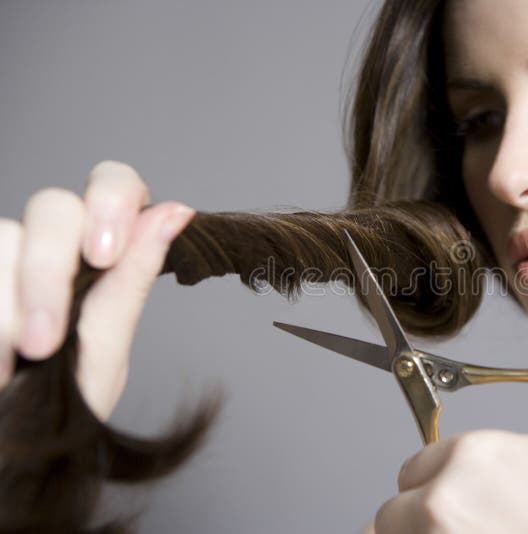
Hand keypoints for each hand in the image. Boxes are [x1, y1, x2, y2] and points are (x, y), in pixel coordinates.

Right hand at [0, 161, 194, 420]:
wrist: (4, 465)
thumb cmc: (54, 418)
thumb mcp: (100, 356)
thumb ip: (129, 284)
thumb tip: (177, 210)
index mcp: (98, 260)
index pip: (114, 187)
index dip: (112, 202)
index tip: (106, 255)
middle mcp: (47, 251)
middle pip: (53, 207)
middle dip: (48, 270)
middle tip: (45, 341)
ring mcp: (0, 265)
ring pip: (1, 237)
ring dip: (10, 305)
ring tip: (12, 366)